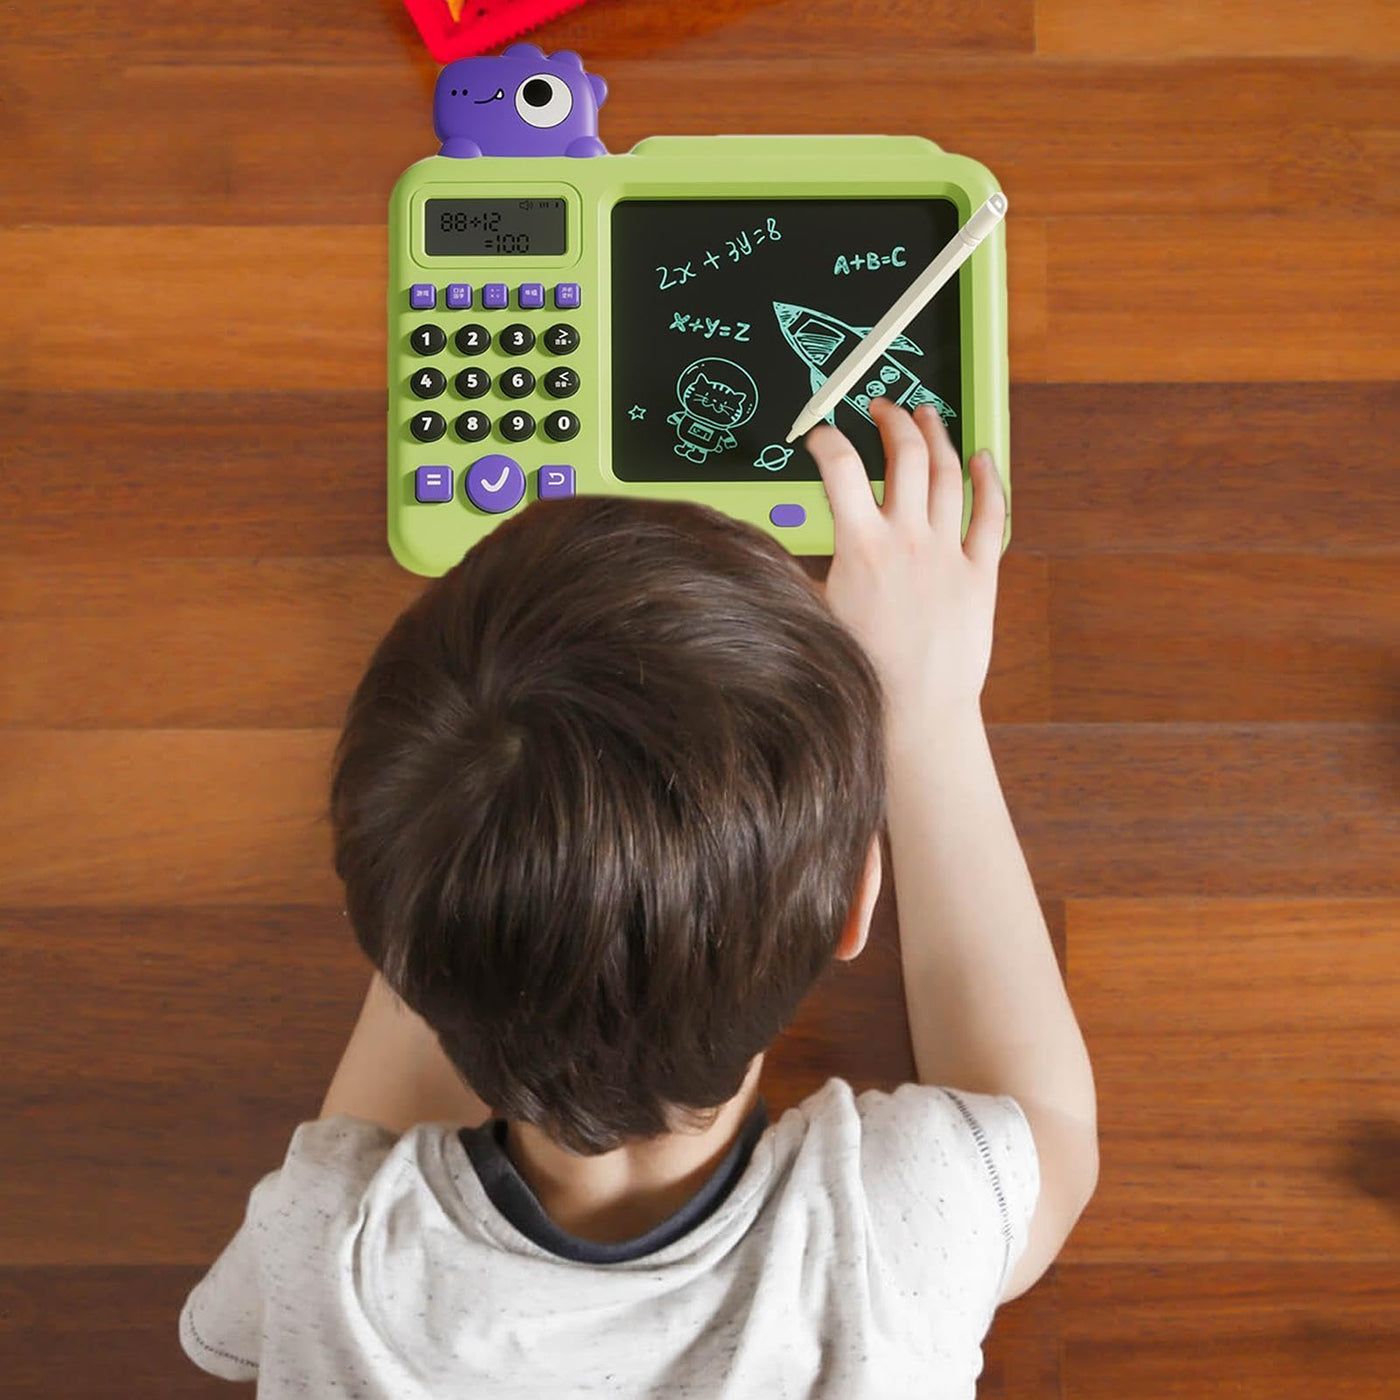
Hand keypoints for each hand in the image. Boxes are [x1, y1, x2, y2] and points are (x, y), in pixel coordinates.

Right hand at [803, 397, 1005, 716]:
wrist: (917, 711)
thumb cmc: (863, 670)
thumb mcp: (818, 615)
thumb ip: (804, 573)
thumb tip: (776, 554)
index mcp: (861, 547)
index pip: (838, 468)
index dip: (825, 440)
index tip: (819, 434)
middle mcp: (906, 539)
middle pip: (904, 454)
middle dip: (892, 420)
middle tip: (882, 408)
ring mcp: (947, 552)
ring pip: (947, 473)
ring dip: (936, 435)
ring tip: (927, 415)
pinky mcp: (980, 573)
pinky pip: (990, 514)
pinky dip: (987, 480)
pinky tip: (981, 458)